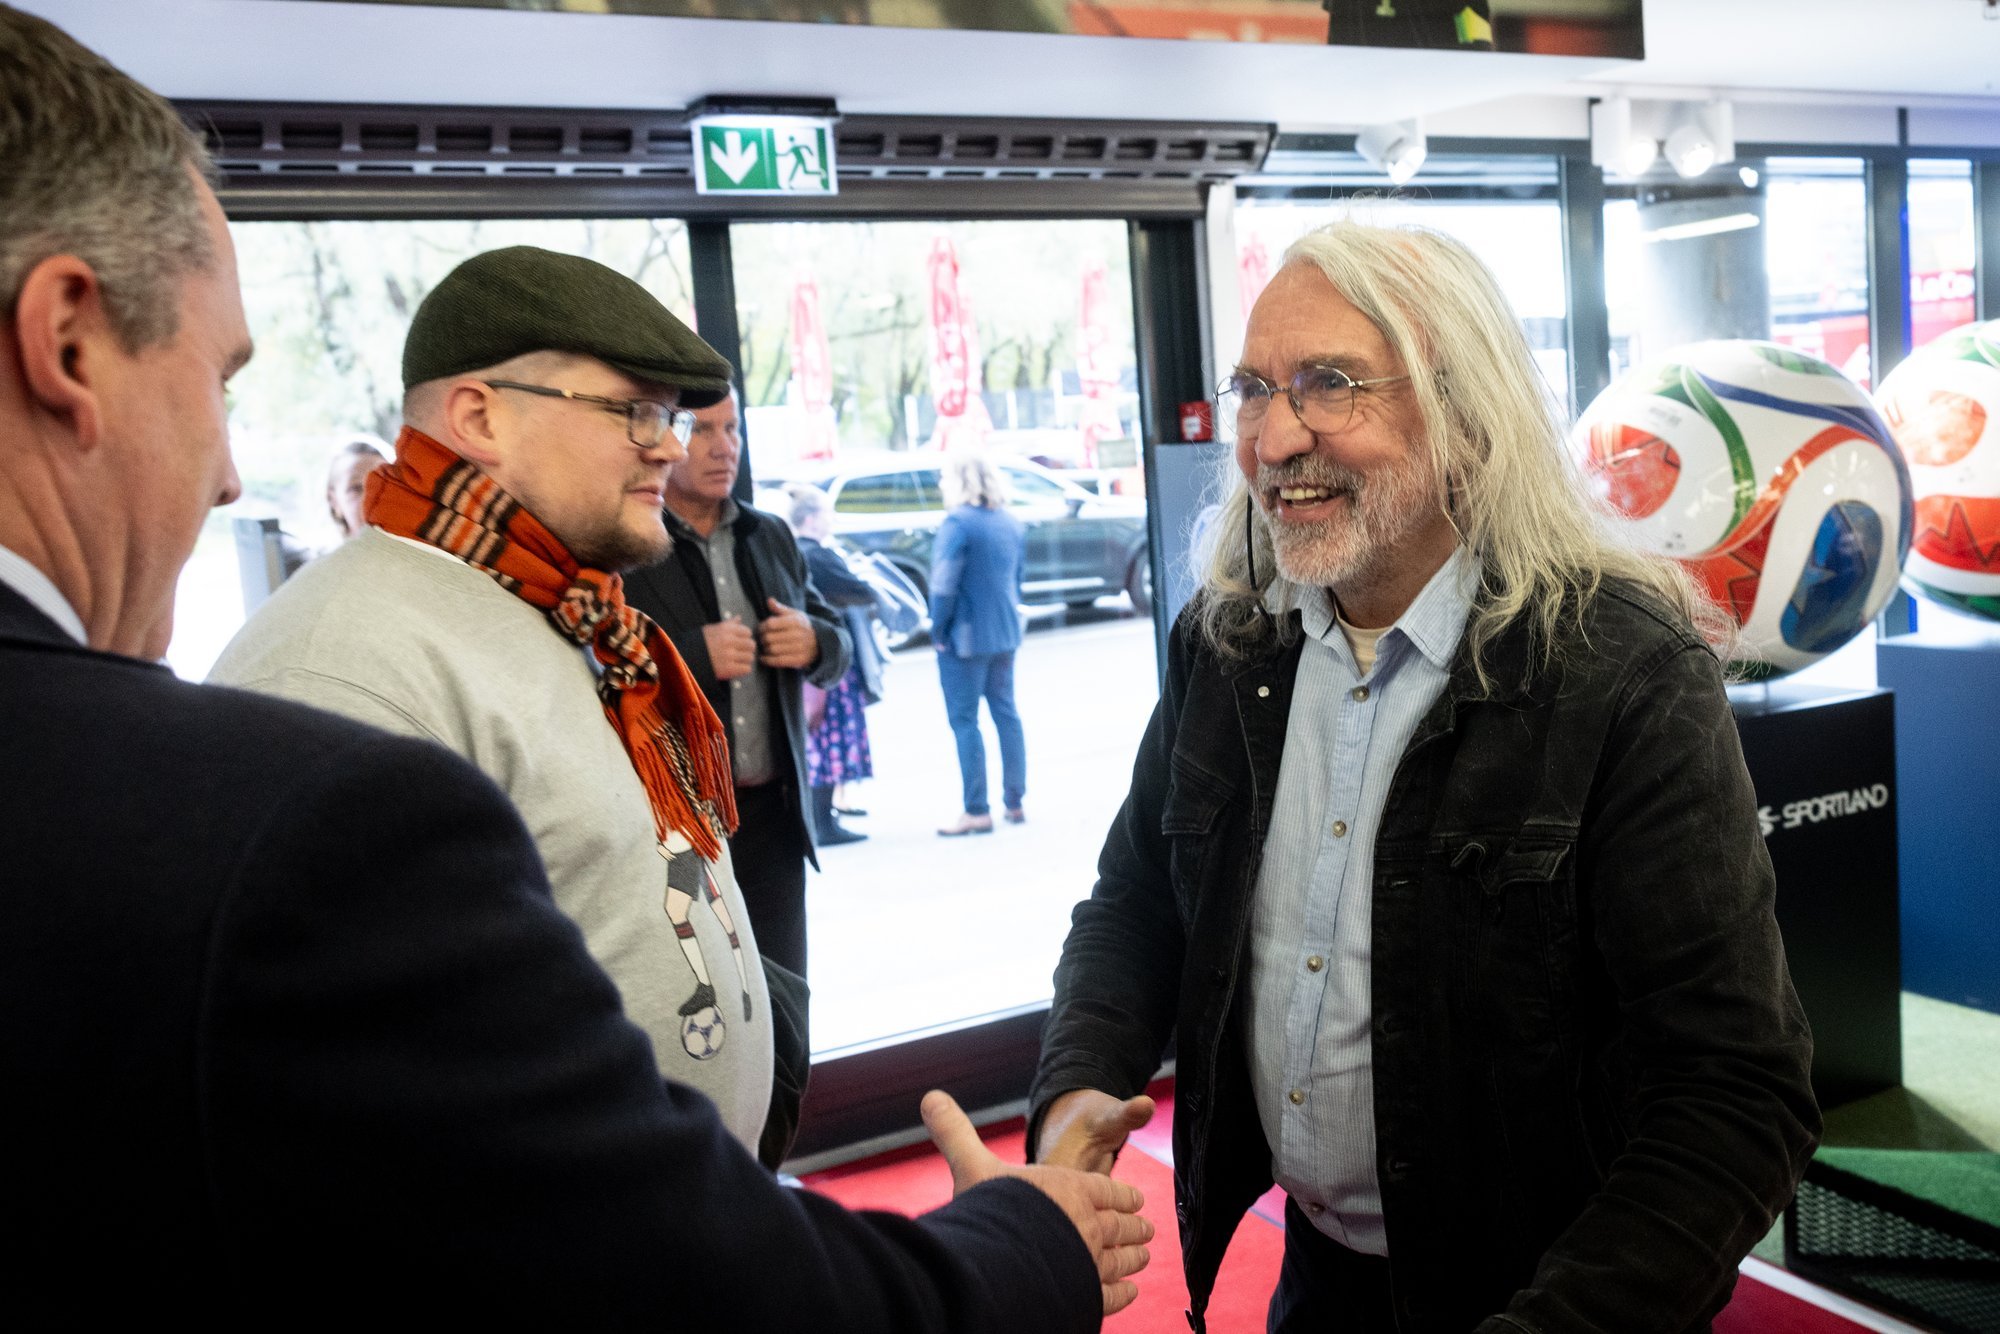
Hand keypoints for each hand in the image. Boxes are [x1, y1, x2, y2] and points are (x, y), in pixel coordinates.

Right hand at [702, 616, 757, 680]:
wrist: (686, 660)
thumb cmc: (699, 644)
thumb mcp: (711, 629)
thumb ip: (728, 624)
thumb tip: (739, 618)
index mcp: (725, 630)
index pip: (747, 632)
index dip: (745, 638)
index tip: (739, 642)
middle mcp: (729, 641)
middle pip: (751, 645)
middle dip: (747, 649)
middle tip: (740, 653)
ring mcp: (729, 656)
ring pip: (750, 657)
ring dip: (745, 660)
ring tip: (737, 661)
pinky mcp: (729, 669)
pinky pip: (747, 669)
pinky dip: (743, 670)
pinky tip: (735, 668)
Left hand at [757, 598, 817, 669]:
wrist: (820, 643)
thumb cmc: (802, 627)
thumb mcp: (794, 615)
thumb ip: (780, 609)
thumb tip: (769, 600)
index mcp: (796, 621)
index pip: (770, 624)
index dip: (762, 626)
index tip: (761, 628)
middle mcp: (798, 635)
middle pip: (769, 638)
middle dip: (762, 638)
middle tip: (762, 639)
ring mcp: (799, 649)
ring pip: (772, 649)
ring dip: (765, 649)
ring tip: (765, 647)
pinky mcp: (799, 660)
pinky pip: (778, 661)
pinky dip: (767, 660)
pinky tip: (763, 658)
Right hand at [922, 1090, 1152, 1315]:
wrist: (1003, 1262)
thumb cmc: (989, 1212)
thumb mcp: (971, 1166)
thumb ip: (955, 1133)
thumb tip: (930, 1096)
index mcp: (1069, 1188)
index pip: (1106, 1190)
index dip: (1122, 1194)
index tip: (1136, 1199)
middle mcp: (1086, 1224)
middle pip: (1119, 1225)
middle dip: (1134, 1227)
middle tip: (1147, 1230)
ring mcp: (1090, 1262)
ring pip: (1121, 1260)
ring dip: (1133, 1258)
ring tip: (1142, 1258)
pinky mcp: (1087, 1294)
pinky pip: (1112, 1295)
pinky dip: (1123, 1293)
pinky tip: (1127, 1292)